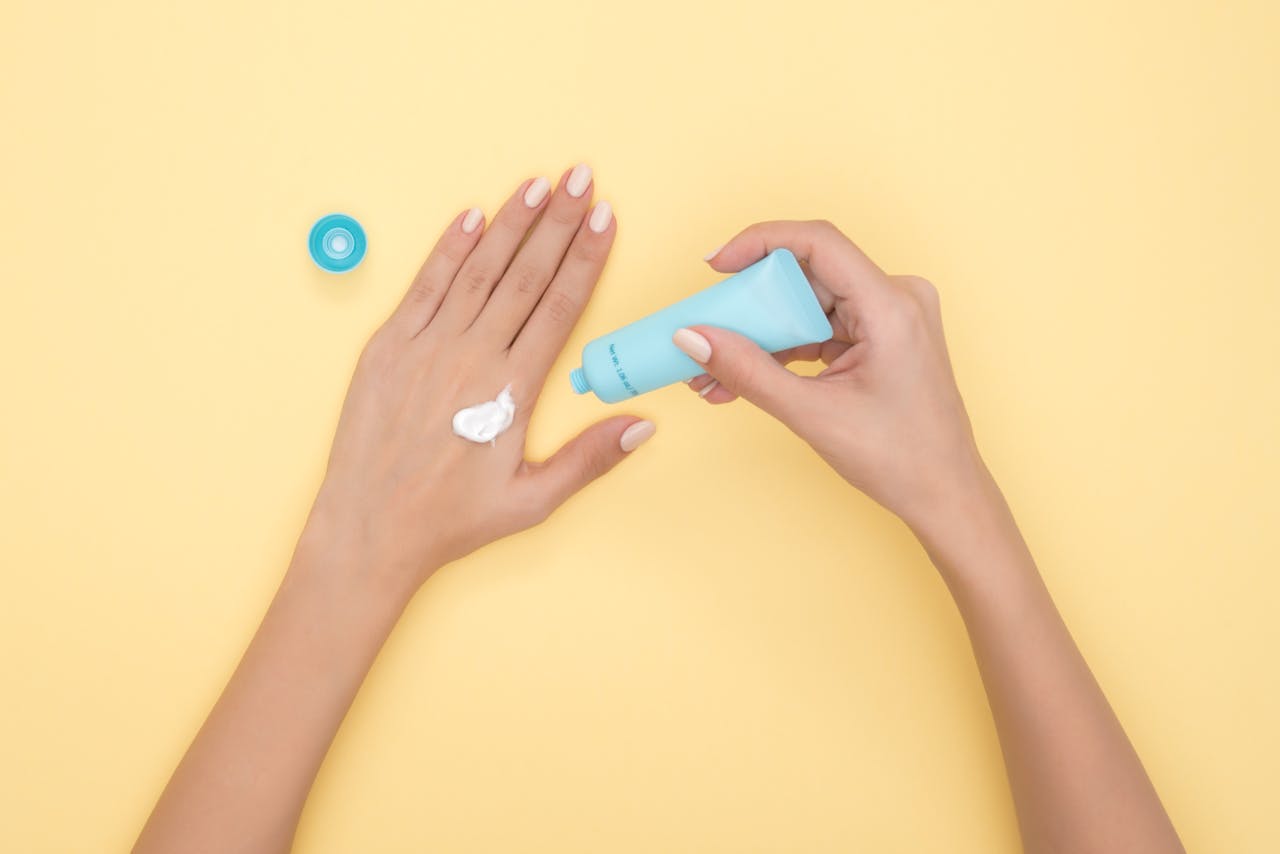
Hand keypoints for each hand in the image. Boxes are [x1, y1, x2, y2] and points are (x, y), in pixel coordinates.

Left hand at [301, 167, 653, 597]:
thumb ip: (590, 458)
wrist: (369, 529)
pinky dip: (447, 249)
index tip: (606, 219)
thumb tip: (645, 425)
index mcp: (510, 390)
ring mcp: (424, 347)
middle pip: (524, 275)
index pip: (559, 306)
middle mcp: (470, 357)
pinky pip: (423, 287)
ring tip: (538, 184)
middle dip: (558, 223)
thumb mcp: (532, 502)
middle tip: (581, 178)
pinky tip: (470, 216)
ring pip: (477, 270)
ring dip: (509, 223)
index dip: (586, 258)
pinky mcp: (386, 348)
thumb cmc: (451, 521)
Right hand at [676, 220, 986, 535]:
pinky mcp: (883, 337)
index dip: (760, 242)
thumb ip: (747, 372)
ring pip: (809, 306)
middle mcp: (898, 299)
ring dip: (761, 337)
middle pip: (807, 277)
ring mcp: (892, 317)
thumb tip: (693, 338)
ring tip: (713, 373)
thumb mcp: (812, 414)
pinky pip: (822, 328)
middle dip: (750, 308)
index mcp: (892, 307)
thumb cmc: (901, 459)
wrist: (944, 495)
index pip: (818, 243)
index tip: (716, 264)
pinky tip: (744, 378)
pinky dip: (784, 351)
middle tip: (705, 333)